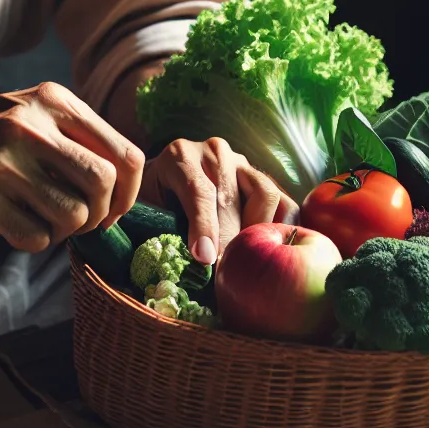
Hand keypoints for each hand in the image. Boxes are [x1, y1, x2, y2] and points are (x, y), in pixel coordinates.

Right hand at [0, 83, 144, 252]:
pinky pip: (36, 238)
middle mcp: (32, 126)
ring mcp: (4, 163)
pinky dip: (33, 241)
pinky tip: (12, 224)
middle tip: (80, 222)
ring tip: (41, 221)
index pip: (125, 154)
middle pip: (104, 185)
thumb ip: (74, 138)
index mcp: (53, 101)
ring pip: (73, 216)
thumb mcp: (28, 113)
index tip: (113, 209)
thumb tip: (126, 189)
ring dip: (64, 231)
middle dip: (101, 215)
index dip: (129, 193)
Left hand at [139, 138, 296, 263]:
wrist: (164, 179)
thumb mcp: (144, 209)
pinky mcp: (263, 178)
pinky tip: (269, 250)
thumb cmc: (152, 200)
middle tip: (225, 274)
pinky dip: (282, 227)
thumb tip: (174, 262)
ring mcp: (242, 163)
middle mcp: (214, 153)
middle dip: (229, 241)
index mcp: (179, 155)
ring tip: (245, 261)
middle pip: (230, 199)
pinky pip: (284, 202)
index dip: (205, 226)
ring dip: (258, 232)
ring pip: (266, 194)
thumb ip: (154, 225)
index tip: (207, 258)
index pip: (199, 191)